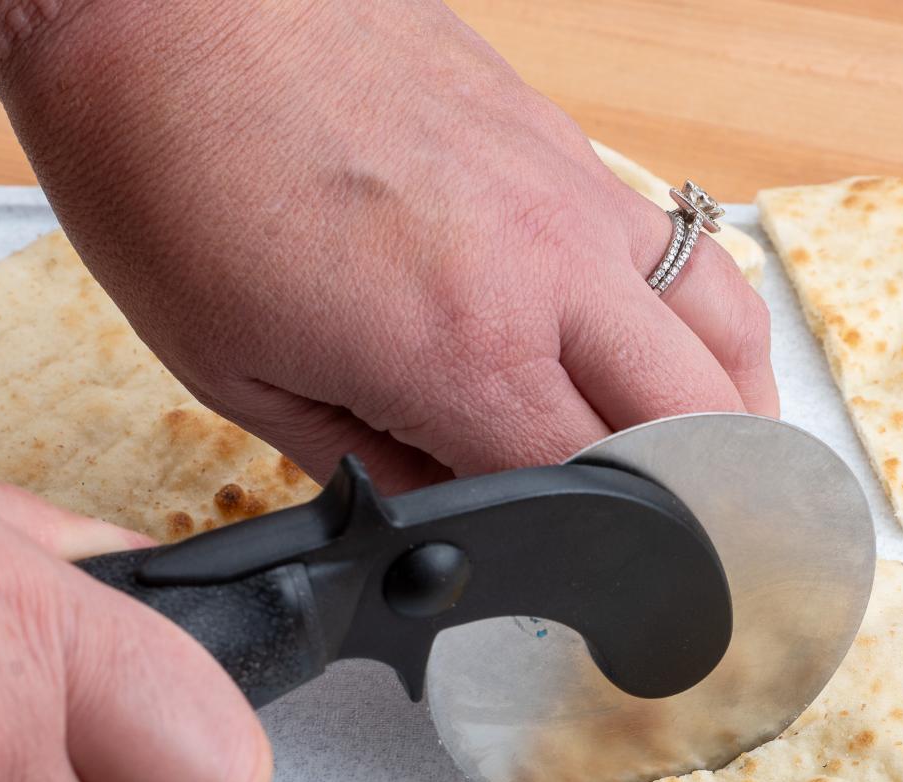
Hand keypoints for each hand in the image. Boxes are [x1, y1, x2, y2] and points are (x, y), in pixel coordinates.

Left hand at [0, 0, 776, 491]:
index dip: (607, 567)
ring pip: (728, 330)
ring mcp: (574, 195)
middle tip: (700, 562)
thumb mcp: (237, 370)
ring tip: (728, 472)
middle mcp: (549, 270)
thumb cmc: (173, 164)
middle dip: (707, 512)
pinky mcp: (569, 144)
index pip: (596, 499)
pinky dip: (709, 322)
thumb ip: (372, 463)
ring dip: (740, 417)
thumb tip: (454, 513)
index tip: (607, 600)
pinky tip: (685, 354)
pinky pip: (689, 251)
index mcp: (463, 348)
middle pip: (700, 427)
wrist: (162, 2)